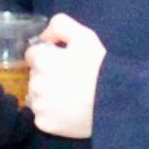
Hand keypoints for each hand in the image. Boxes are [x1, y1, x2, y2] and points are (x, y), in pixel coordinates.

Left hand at [26, 16, 105, 141]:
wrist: (115, 100)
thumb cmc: (99, 67)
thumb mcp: (84, 36)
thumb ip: (60, 25)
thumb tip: (44, 36)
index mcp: (42, 60)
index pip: (32, 55)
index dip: (47, 56)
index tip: (62, 62)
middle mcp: (35, 83)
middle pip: (34, 76)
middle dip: (46, 75)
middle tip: (69, 80)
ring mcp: (39, 105)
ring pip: (35, 96)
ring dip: (46, 95)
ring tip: (68, 96)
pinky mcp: (43, 124)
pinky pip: (41, 116)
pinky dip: (50, 114)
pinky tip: (67, 110)